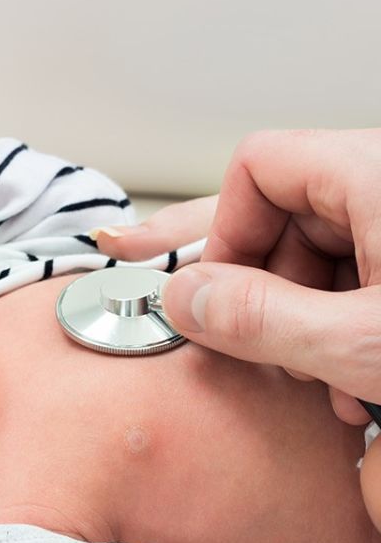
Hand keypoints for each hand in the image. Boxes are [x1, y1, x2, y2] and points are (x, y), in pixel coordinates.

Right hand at [99, 129, 380, 423]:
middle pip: (275, 210)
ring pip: (310, 249)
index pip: (256, 167)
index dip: (220, 230)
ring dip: (291, 314)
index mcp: (373, 172)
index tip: (214, 295)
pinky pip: (349, 272)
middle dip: (245, 282)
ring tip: (305, 372)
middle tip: (199, 315)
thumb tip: (181, 298)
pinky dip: (330, 321)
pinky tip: (341, 375)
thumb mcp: (368, 341)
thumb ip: (263, 318)